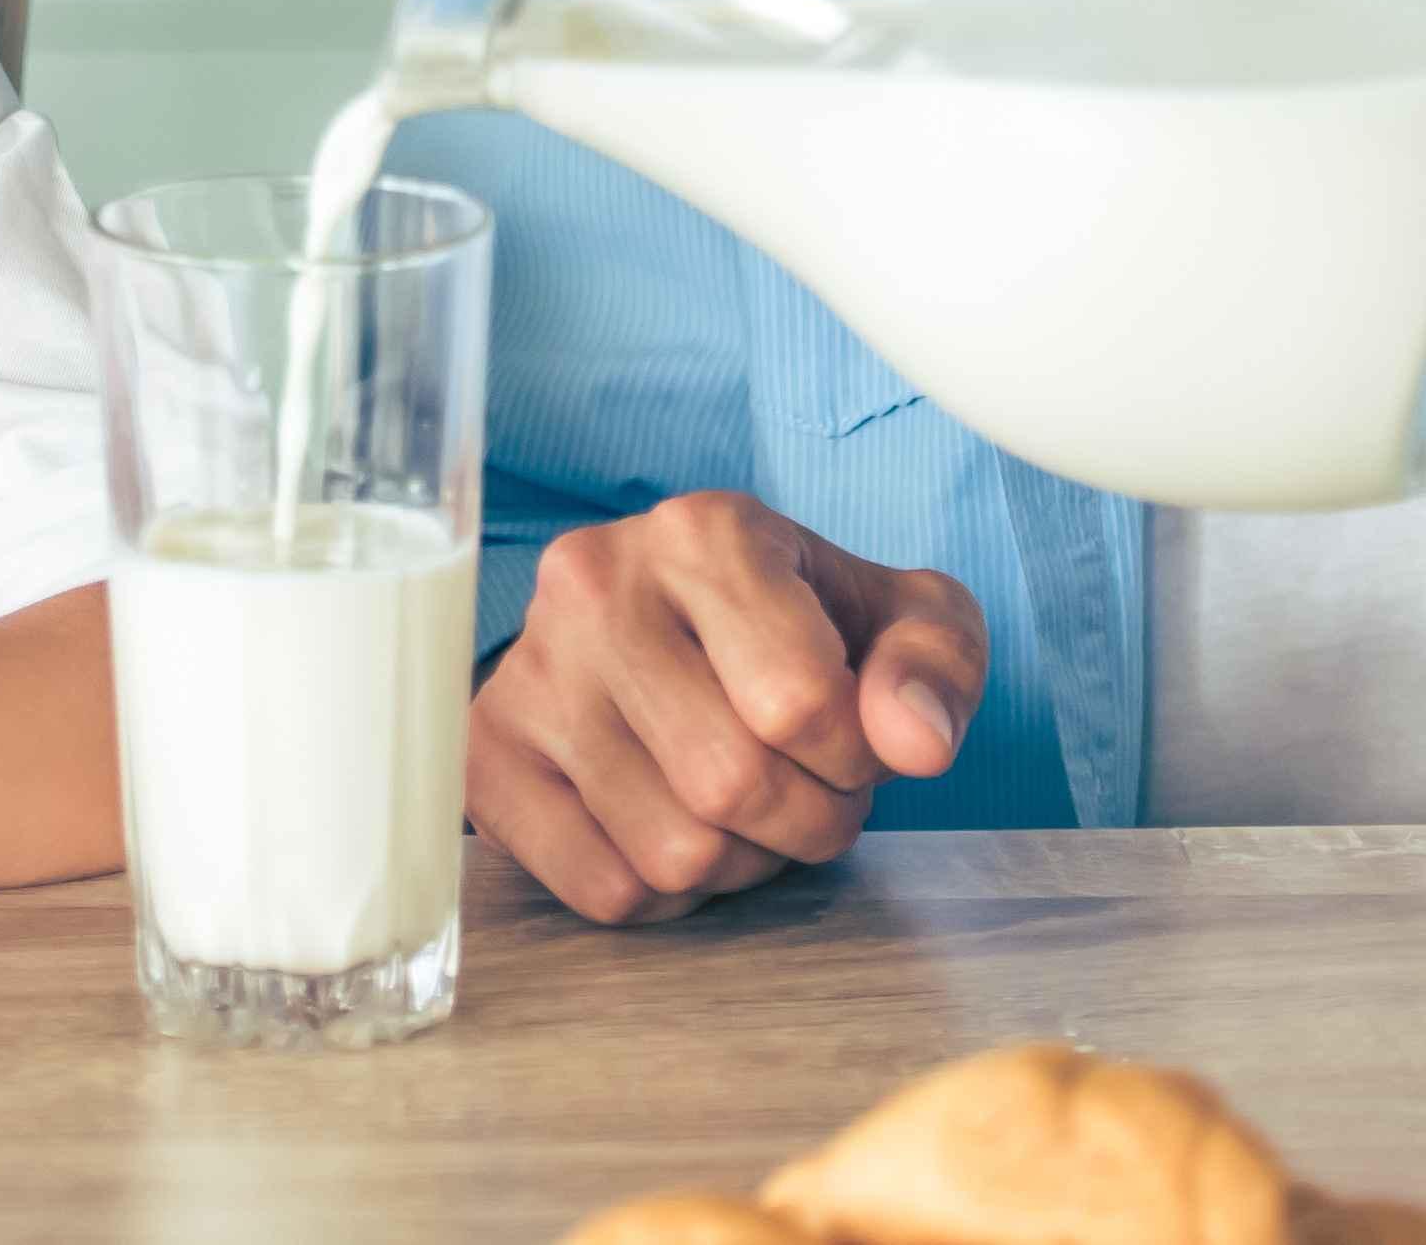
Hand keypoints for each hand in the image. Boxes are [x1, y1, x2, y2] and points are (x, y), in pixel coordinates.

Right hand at [471, 492, 982, 924]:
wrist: (675, 631)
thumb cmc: (805, 628)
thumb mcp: (906, 619)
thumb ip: (936, 664)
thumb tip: (914, 741)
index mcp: (702, 531)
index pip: (801, 702)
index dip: (857, 759)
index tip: (854, 746)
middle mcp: (595, 585)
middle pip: (733, 784)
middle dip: (807, 821)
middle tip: (811, 794)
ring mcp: (528, 674)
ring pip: (672, 851)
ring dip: (741, 863)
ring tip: (746, 810)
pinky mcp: (490, 759)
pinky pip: (602, 891)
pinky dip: (666, 894)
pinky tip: (677, 831)